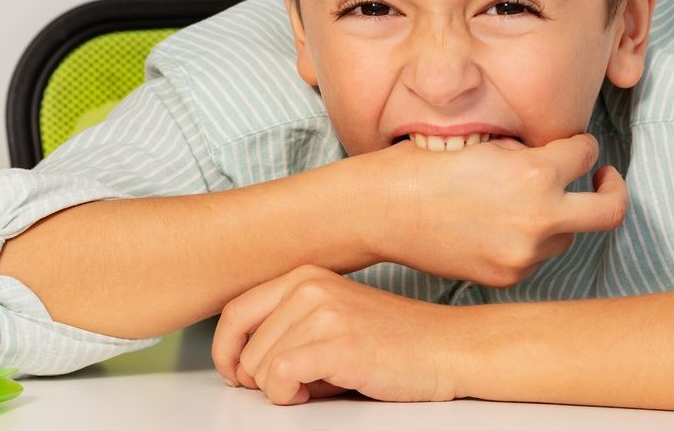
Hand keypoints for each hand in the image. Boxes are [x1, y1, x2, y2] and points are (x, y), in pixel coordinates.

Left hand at [211, 265, 461, 404]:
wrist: (448, 347)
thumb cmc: (397, 340)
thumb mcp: (335, 318)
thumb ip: (290, 328)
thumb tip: (246, 361)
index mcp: (305, 276)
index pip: (235, 311)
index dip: (226, 350)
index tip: (234, 372)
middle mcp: (309, 287)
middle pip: (245, 348)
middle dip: (262, 379)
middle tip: (297, 386)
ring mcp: (322, 312)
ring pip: (260, 368)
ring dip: (283, 390)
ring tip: (321, 384)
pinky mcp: (335, 343)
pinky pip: (279, 379)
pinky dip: (289, 397)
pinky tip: (318, 392)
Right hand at [354, 132, 627, 287]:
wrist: (381, 211)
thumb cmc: (424, 166)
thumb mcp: (484, 143)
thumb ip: (528, 153)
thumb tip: (556, 156)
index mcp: (535, 173)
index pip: (587, 152)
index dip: (580, 145)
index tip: (574, 147)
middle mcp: (539, 217)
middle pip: (611, 210)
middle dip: (613, 189)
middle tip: (604, 179)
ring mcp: (524, 253)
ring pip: (568, 236)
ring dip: (559, 217)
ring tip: (523, 203)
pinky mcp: (506, 276)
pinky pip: (535, 257)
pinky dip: (527, 241)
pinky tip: (496, 225)